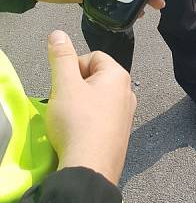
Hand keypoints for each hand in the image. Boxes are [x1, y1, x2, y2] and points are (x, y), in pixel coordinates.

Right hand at [46, 31, 135, 183]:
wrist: (90, 168)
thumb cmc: (78, 121)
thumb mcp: (64, 84)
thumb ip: (61, 57)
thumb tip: (59, 34)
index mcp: (119, 76)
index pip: (93, 56)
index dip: (73, 66)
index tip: (63, 84)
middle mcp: (128, 93)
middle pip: (96, 78)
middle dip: (76, 86)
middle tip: (63, 101)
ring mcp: (127, 116)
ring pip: (97, 99)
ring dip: (80, 104)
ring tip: (69, 119)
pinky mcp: (120, 136)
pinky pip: (101, 119)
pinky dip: (88, 121)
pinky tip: (78, 133)